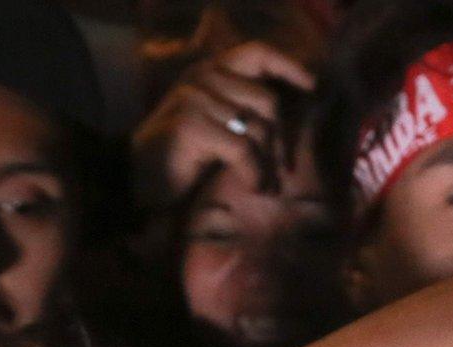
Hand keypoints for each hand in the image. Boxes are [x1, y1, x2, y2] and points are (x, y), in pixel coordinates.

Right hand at [133, 40, 314, 203]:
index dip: (289, 66)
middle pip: (268, 101)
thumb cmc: (186, 155)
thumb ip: (246, 109)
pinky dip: (253, 174)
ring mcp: (195, 98)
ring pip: (258, 127)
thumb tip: (291, 116)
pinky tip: (250, 188)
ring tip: (264, 184)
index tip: (313, 84)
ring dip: (267, 163)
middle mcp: (202, 77)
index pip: (257, 53)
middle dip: (280, 140)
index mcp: (211, 70)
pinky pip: (242, 148)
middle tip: (281, 170)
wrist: (138, 179)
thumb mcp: (220, 124)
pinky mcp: (191, 124)